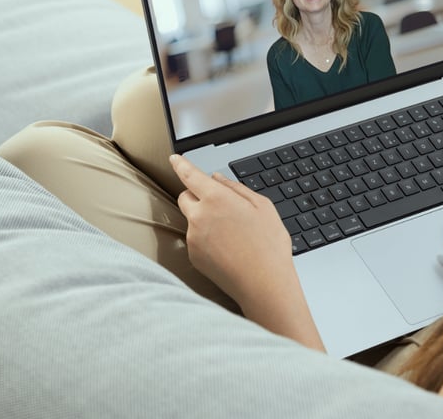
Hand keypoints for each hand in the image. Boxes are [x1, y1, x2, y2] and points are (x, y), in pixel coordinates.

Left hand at [170, 155, 324, 350]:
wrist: (263, 283)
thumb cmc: (268, 244)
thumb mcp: (262, 207)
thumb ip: (236, 188)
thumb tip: (217, 179)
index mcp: (217, 198)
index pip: (190, 175)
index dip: (181, 165)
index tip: (175, 158)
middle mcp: (199, 216)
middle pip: (185, 196)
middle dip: (196, 195)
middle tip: (219, 204)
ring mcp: (193, 238)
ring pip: (191, 219)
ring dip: (203, 219)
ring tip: (231, 234)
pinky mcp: (193, 256)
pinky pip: (195, 240)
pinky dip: (206, 239)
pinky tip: (227, 248)